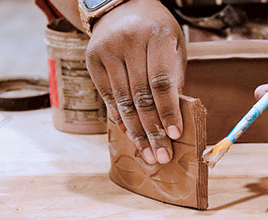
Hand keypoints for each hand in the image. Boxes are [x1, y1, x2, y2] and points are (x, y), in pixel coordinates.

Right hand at [86, 0, 185, 163]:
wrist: (121, 6)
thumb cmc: (156, 31)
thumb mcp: (173, 46)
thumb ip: (174, 78)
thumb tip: (175, 120)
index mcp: (155, 36)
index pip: (161, 81)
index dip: (168, 110)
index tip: (175, 135)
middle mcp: (128, 42)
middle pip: (141, 96)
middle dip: (152, 130)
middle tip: (162, 156)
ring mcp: (106, 51)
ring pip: (123, 100)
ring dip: (136, 132)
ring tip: (148, 155)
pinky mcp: (92, 60)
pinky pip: (107, 97)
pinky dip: (120, 119)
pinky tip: (130, 136)